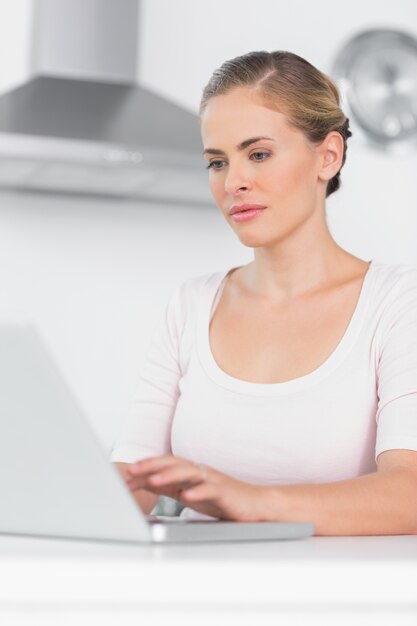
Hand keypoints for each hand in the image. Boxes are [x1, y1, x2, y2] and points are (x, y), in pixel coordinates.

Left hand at [125, 455, 266, 520]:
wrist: (254, 504)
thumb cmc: (221, 498)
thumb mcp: (188, 491)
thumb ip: (167, 486)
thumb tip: (142, 482)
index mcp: (188, 471)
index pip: (163, 465)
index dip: (144, 468)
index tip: (124, 475)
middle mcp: (199, 471)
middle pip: (172, 463)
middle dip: (151, 465)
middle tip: (132, 470)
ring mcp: (212, 480)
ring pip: (189, 473)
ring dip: (170, 475)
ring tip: (153, 479)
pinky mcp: (225, 492)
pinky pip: (210, 490)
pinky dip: (198, 492)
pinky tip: (187, 497)